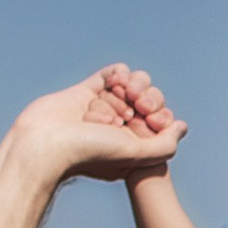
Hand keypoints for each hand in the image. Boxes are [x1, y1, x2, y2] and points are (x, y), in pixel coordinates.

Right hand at [8, 64, 184, 189]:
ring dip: (129, 87)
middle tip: (137, 106)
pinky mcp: (86, 92)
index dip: (161, 114)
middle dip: (147, 98)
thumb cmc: (88, 153)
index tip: (151, 120)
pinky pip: (110, 74)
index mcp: (132, 144)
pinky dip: (117, 73)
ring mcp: (102, 107)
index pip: (160, 120)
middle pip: (147, 100)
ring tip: (121, 94)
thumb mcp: (134, 154)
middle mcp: (118, 126)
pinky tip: (114, 81)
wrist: (45, 144)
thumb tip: (182, 126)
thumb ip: (164, 145)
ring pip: (130, 85)